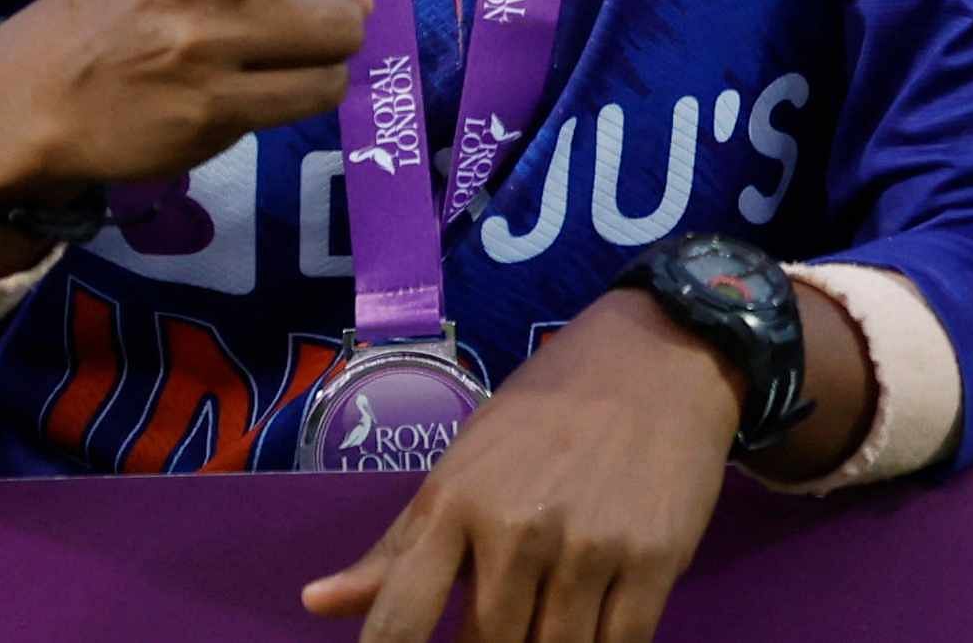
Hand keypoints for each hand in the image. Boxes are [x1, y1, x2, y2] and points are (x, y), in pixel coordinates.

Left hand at [302, 291, 732, 642]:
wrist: (659, 357)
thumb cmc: (546, 413)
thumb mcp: (462, 464)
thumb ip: (397, 548)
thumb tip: (314, 605)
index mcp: (454, 504)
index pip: (398, 618)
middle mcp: (515, 529)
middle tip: (505, 625)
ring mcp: (587, 546)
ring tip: (547, 622)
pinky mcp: (653, 558)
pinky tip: (594, 630)